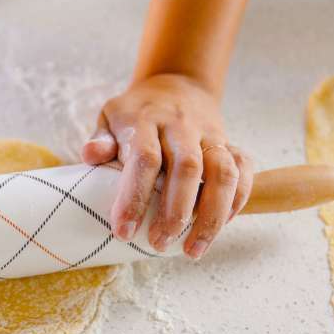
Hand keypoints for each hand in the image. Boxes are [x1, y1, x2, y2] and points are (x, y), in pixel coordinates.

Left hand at [82, 74, 252, 258]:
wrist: (177, 84)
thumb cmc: (136, 113)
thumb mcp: (109, 117)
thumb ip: (101, 138)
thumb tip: (90, 156)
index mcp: (145, 120)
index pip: (144, 159)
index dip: (135, 197)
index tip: (124, 231)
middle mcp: (181, 126)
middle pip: (187, 168)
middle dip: (175, 212)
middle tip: (158, 244)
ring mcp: (209, 134)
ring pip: (222, 173)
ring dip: (211, 215)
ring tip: (193, 250)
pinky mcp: (229, 143)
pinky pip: (244, 170)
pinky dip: (238, 200)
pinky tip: (221, 226)